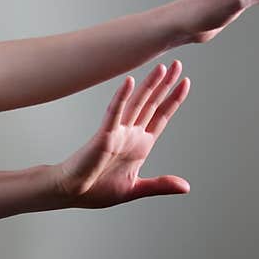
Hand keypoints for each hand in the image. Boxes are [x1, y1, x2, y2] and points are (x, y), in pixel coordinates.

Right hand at [54, 62, 189, 208]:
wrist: (72, 193)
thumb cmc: (96, 190)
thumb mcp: (135, 189)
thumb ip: (160, 185)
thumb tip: (185, 187)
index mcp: (140, 146)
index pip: (161, 117)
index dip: (173, 100)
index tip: (186, 82)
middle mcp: (130, 134)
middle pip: (152, 104)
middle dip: (165, 85)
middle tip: (178, 65)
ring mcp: (117, 133)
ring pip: (137, 104)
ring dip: (149, 86)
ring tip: (162, 67)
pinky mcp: (104, 135)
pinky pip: (114, 113)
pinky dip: (122, 97)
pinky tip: (130, 82)